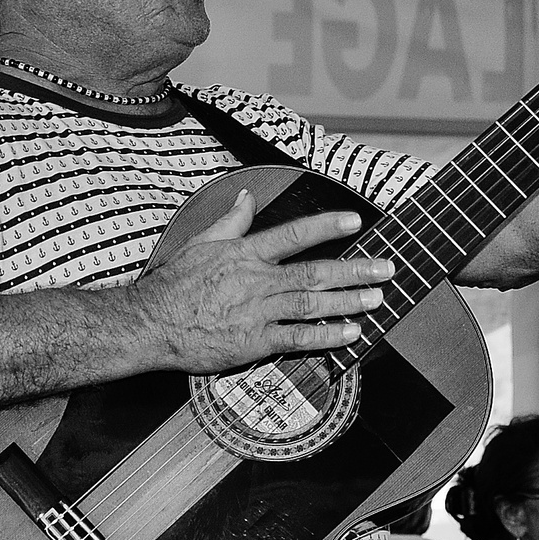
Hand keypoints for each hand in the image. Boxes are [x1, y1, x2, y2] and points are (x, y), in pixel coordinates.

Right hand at [137, 189, 393, 373]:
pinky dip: (326, 336)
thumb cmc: (175, 284)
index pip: (294, 234)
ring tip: (377, 297)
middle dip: (355, 269)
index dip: (328, 225)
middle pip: (314, 272)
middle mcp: (257, 281)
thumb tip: (246, 197)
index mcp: (246, 253)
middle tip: (386, 267)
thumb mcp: (201, 242)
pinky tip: (351, 333)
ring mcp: (257, 313)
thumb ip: (232, 221)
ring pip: (312, 305)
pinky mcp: (254, 343)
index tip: (356, 220)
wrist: (151, 324)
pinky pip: (297, 338)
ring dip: (348, 301)